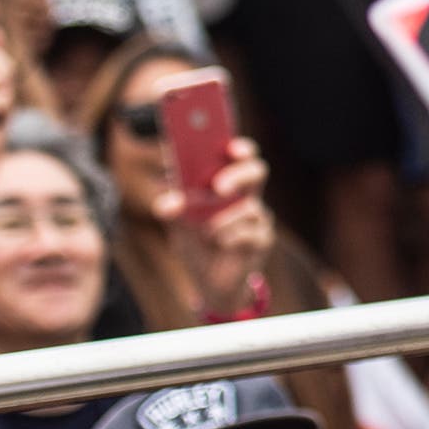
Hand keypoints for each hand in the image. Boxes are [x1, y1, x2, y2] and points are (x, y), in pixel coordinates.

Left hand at [153, 138, 274, 318]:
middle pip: (257, 171)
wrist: (208, 281)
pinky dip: (230, 238)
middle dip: (238, 175)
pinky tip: (221, 245)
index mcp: (226, 181)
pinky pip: (251, 233)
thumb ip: (172, 208)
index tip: (232, 148)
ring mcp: (258, 217)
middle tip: (219, 188)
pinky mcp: (263, 239)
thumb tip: (165, 203)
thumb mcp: (178, 223)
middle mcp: (246, 194)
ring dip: (223, 221)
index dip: (240, 147)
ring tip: (208, 233)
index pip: (240, 154)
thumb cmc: (195, 241)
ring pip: (250, 207)